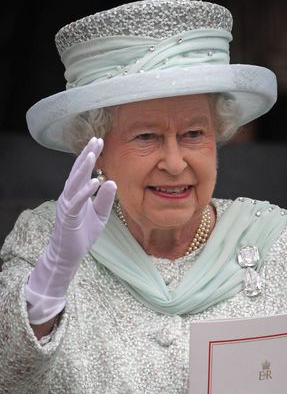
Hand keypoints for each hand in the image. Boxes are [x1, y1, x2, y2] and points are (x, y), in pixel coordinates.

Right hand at [26, 137, 116, 324]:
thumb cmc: (83, 233)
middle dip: (87, 155)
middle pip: (78, 171)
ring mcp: (67, 205)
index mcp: (77, 194)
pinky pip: (77, 201)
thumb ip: (105, 199)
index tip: (99, 142)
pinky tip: (94, 182)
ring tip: (92, 154)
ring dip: (83, 168)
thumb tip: (112, 182)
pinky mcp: (68, 216)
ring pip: (74, 182)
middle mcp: (69, 195)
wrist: (69, 254)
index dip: (90, 156)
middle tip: (97, 140)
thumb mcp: (100, 216)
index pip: (83, 171)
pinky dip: (85, 192)